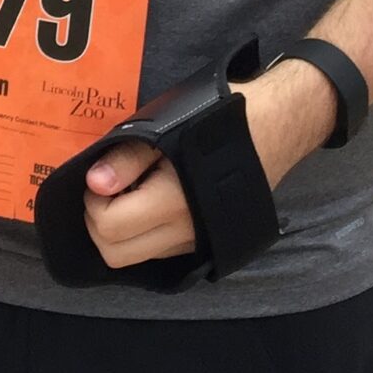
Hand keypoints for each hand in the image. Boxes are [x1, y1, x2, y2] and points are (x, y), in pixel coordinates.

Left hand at [80, 61, 336, 269]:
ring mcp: (197, 240)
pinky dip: (143, 233)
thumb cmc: (222, 116)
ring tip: (131, 191)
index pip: (109, 230)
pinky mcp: (206, 239)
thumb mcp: (169, 125)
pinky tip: (151, 199)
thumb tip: (94, 184)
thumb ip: (128, 158)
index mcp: (173, 202)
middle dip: (100, 224)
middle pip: (116, 256)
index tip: (101, 177)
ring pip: (137, 256)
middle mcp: (186, 232)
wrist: (279, 123)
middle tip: (108, 188)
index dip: (93, 204)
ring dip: (121, 231)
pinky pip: (159, 250)